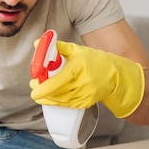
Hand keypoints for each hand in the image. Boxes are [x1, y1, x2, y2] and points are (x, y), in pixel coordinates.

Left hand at [29, 41, 144, 117]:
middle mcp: (84, 83)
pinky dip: (58, 101)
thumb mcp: (76, 50)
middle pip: (58, 93)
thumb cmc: (94, 60)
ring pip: (61, 101)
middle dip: (43, 91)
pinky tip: (53, 95)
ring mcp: (86, 94)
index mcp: (79, 67)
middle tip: (34, 85)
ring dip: (48, 98)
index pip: (59, 81)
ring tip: (41, 90)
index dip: (45, 88)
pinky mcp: (87, 102)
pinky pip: (68, 105)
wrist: (115, 74)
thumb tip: (38, 43)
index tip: (33, 90)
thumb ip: (57, 47)